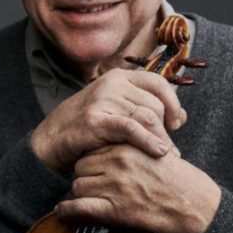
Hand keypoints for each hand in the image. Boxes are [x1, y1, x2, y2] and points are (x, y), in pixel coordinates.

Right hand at [30, 69, 187, 173]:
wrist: (50, 141)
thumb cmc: (87, 129)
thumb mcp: (118, 113)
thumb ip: (147, 111)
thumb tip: (182, 117)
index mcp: (118, 77)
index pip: (158, 83)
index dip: (173, 103)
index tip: (176, 123)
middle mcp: (111, 83)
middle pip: (154, 104)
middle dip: (165, 129)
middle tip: (170, 149)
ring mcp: (102, 99)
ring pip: (146, 117)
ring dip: (160, 139)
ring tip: (166, 155)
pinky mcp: (95, 119)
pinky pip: (131, 127)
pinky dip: (148, 140)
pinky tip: (158, 152)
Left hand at [55, 144, 221, 232]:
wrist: (196, 206)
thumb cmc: (179, 180)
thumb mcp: (157, 150)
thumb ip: (134, 144)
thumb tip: (111, 147)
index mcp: (129, 145)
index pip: (94, 147)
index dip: (93, 159)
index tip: (95, 167)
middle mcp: (119, 162)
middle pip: (82, 166)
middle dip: (86, 175)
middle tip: (94, 184)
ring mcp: (115, 186)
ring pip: (78, 186)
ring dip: (81, 193)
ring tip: (88, 198)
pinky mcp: (115, 210)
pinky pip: (79, 208)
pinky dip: (68, 212)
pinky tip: (63, 213)